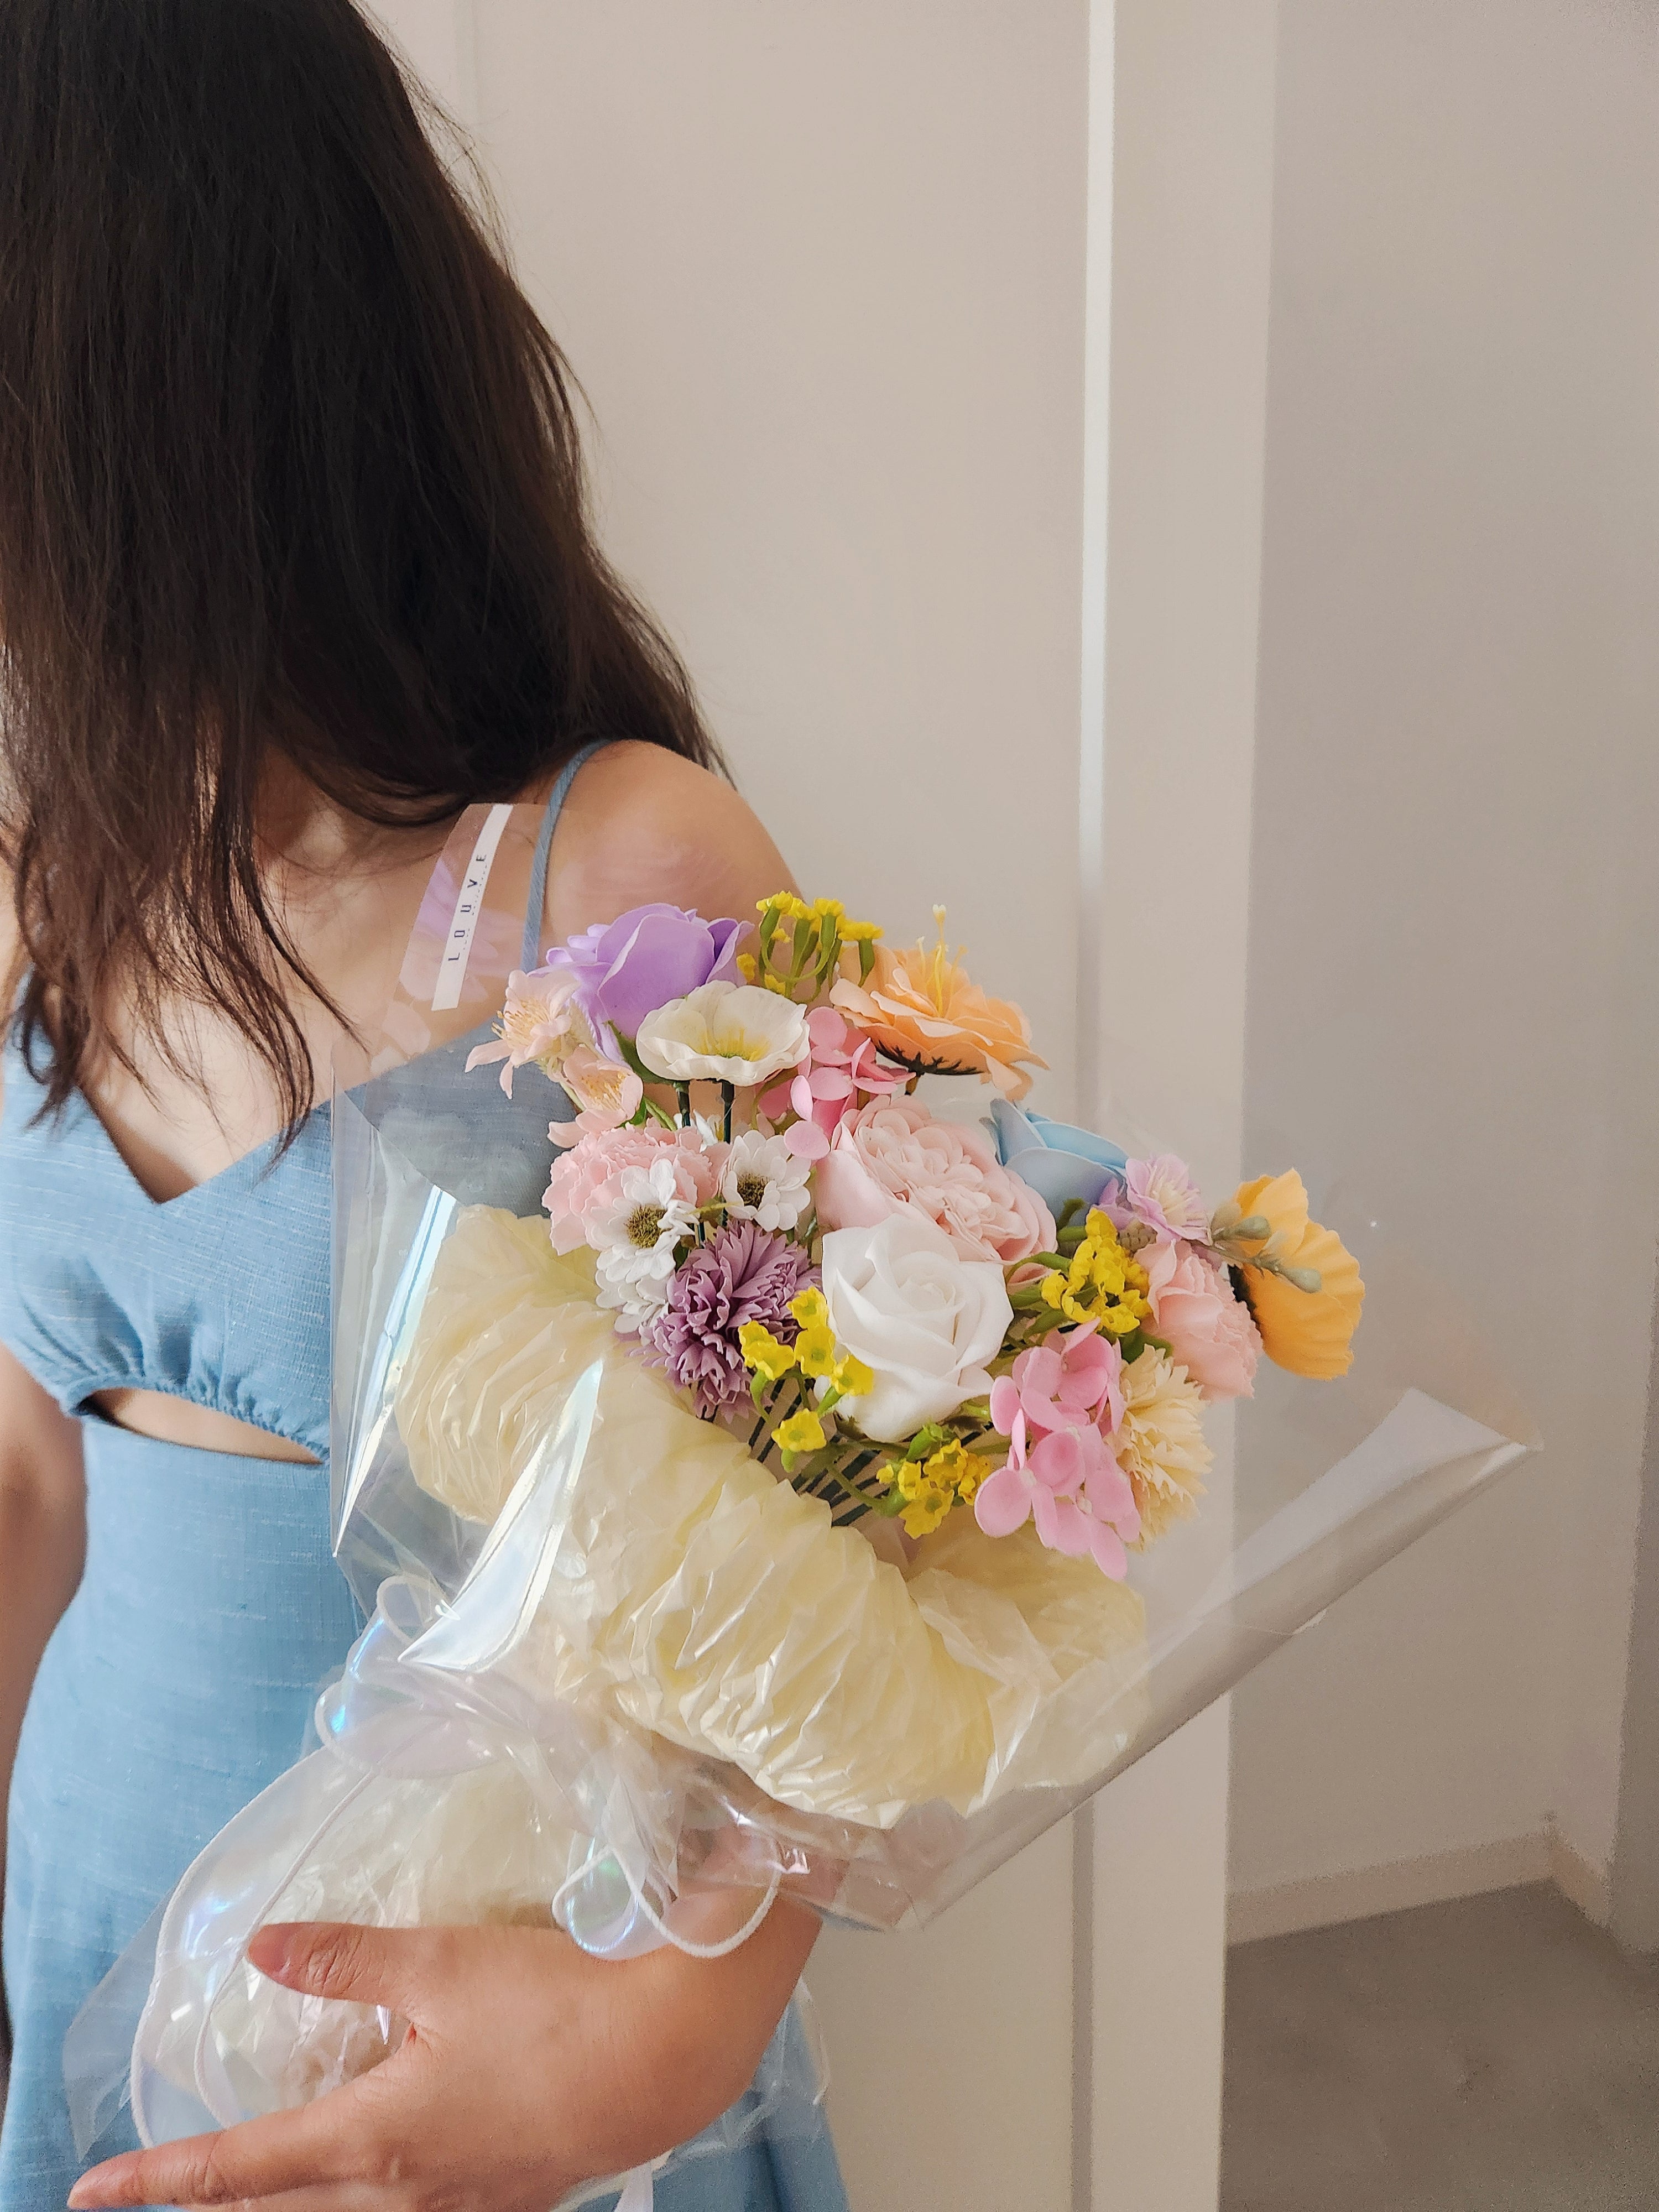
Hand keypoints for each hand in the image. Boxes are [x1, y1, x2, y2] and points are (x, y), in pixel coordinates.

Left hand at [69, 1900, 818, 2210]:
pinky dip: (359, 2197)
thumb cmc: (558, 2004)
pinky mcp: (505, 2195)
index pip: (238, 2170)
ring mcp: (460, 2204)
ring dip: (290, 2203)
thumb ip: (345, 1960)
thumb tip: (261, 1949)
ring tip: (256, 2183)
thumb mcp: (442, 1964)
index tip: (91, 2192)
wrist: (671, 2054)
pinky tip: (375, 2169)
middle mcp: (405, 2192)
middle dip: (215, 2205)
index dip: (158, 2181)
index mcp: (374, 2139)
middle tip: (159, 2192)